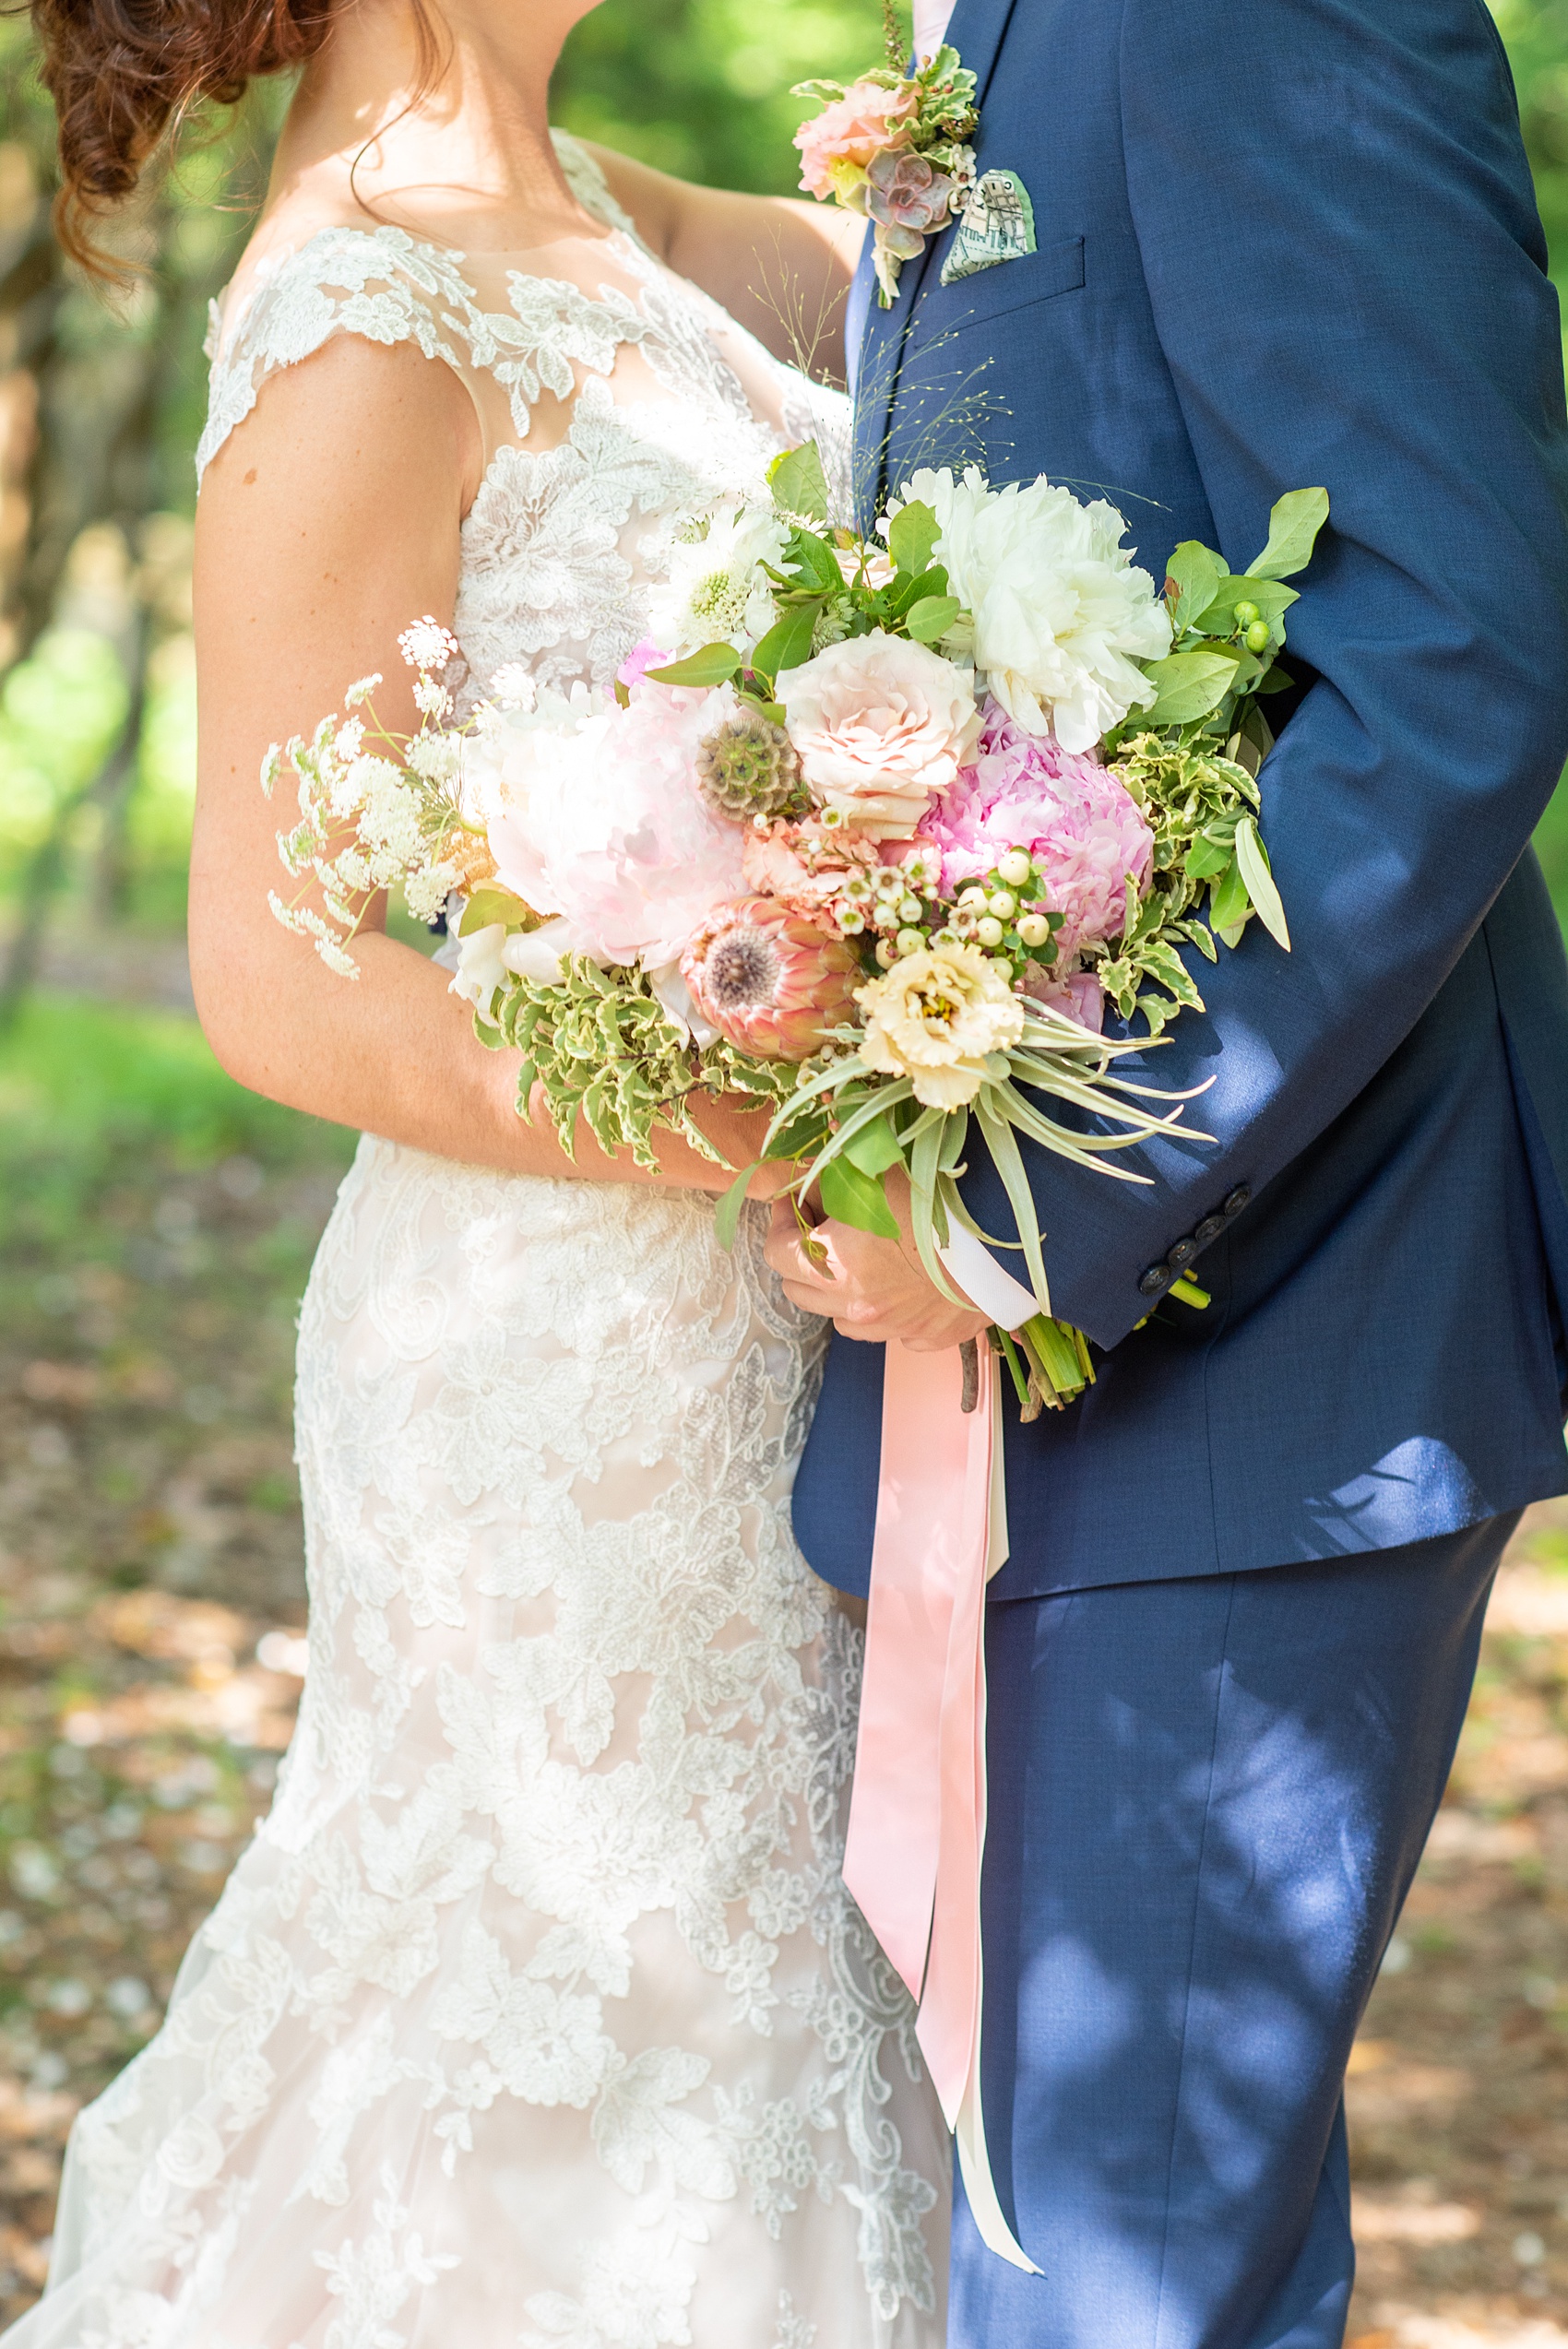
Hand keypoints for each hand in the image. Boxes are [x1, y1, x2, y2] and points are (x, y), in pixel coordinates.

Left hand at [763, 1167, 991, 1351]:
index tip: (791, 1203)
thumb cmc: (941, 1200)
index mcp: (836, 1265)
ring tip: (860, 1259)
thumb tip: (815, 1170)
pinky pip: (891, 1332)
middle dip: (801, 1258)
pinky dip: (887, 1310)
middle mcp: (857, 1306)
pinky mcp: (927, 1338)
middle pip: (800, 1291)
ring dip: (838, 1291)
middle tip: (822, 1227)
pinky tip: (904, 1283)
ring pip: (840, 1318)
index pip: (776, 1253)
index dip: (778, 1223)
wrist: (1009, 1241)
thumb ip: (838, 1173)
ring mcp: (893, 1329)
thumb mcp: (879, 1172)